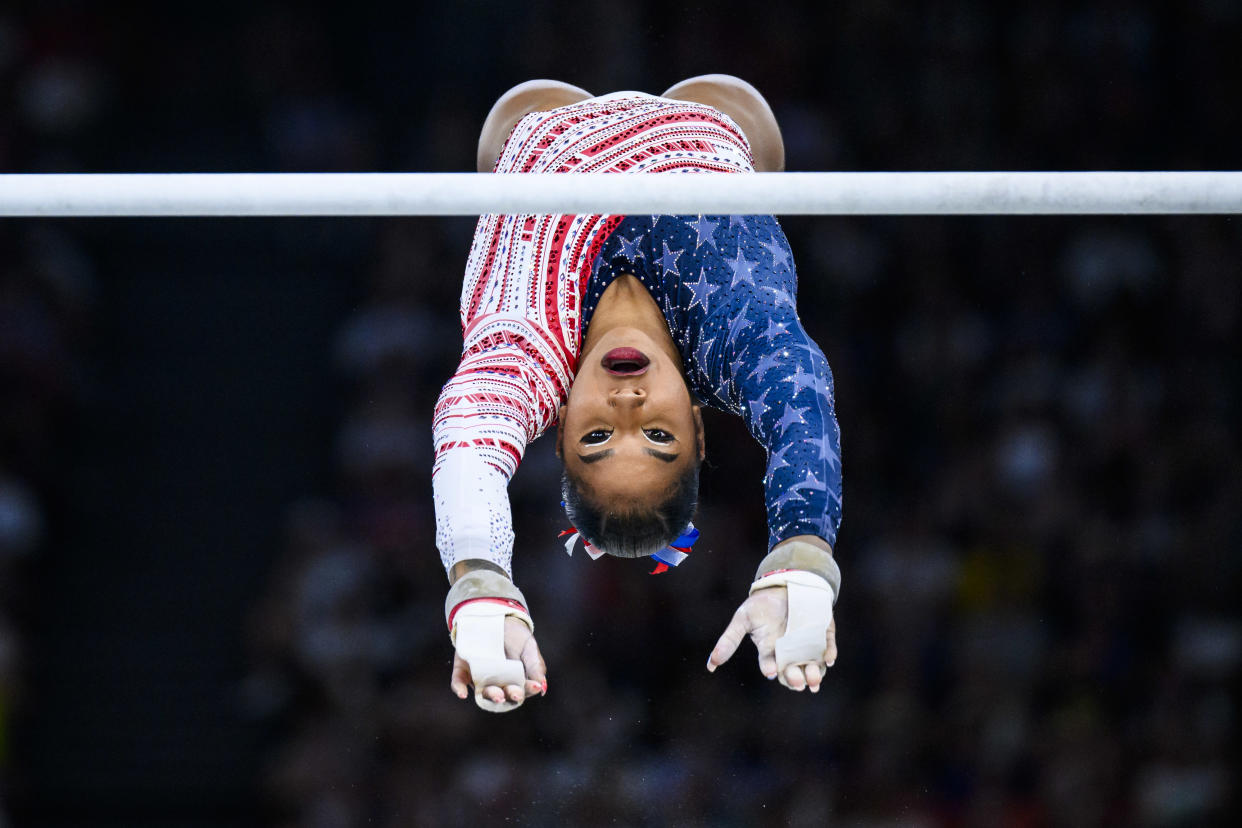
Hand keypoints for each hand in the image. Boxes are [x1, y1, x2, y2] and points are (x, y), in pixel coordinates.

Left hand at [450, 615, 546, 709]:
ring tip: (498, 694)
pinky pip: (458, 682)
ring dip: (490, 695)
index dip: (528, 690)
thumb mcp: (529, 648)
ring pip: (482, 692)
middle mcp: (496, 683)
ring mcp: (479, 678)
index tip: (534, 686)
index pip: (521, 691)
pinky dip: (459, 688)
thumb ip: (536, 667)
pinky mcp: (462, 670)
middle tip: (515, 693)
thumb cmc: (516, 636)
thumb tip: (542, 688)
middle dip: (509, 695)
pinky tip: (462, 693)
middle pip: (502, 696)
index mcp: (514, 681)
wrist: (495, 615)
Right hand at [707, 585, 837, 691]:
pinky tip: (828, 659)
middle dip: (794, 678)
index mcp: (770, 651)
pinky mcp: (823, 635)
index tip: (769, 671)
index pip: (770, 665)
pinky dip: (829, 654)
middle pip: (793, 672)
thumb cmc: (762, 603)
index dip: (769, 668)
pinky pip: (828, 648)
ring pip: (812, 666)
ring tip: (813, 677)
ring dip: (814, 674)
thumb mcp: (743, 618)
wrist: (785, 583)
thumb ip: (729, 641)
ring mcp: (808, 645)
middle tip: (796, 680)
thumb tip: (710, 666)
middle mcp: (790, 653)